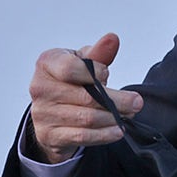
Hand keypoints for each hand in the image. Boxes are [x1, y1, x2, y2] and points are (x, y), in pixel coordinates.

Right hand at [27, 32, 143, 163]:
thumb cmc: (70, 80)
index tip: (107, 74)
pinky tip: (118, 130)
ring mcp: (43, 113)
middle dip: (117, 100)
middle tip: (137, 102)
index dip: (93, 72)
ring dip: (113, 118)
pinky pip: (82, 136)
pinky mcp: (49, 135)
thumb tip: (112, 39)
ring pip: (87, 118)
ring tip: (129, 114)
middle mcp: (39, 88)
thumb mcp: (82, 62)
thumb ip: (98, 53)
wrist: (52, 110)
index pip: (69, 68)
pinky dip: (104, 134)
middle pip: (85, 96)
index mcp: (46, 63)